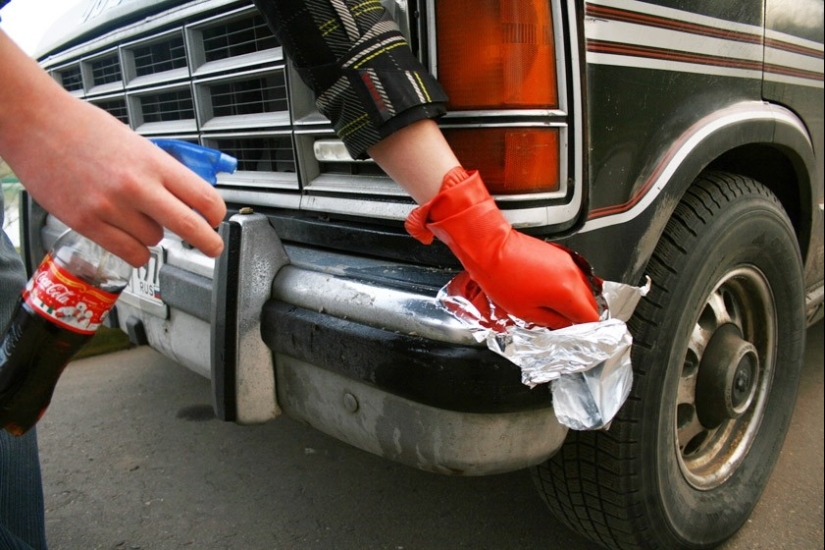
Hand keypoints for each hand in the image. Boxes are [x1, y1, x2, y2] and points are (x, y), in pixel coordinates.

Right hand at [0, 31, 225, 266]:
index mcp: (152, 162)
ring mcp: (111, 207)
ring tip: (136, 218)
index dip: (217, 214)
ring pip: (155, 241)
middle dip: (208, 243)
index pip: (203, 197)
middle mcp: (135, 186)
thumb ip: (160, 171)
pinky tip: (132, 241)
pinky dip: (137, 253)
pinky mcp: (87, 223)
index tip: (216, 220)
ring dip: (154, 236)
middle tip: (213, 248)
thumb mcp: (135, 142)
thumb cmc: (83, 128)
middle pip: (190, 227)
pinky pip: (129, 253)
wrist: (35, 123)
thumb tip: (187, 196)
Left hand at [407, 168, 599, 327]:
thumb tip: (563, 326)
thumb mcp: (525, 311)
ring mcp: (566, 262)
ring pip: (582, 287)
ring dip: (575, 300)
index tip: (580, 335)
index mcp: (567, 292)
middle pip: (590, 302)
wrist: (490, 248)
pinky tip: (551, 293)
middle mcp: (572, 275)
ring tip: (557, 310)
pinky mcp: (558, 254)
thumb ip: (551, 321)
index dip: (587, 329)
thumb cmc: (501, 277)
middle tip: (568, 326)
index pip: (590, 316)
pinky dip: (567, 286)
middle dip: (582, 315)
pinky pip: (571, 275)